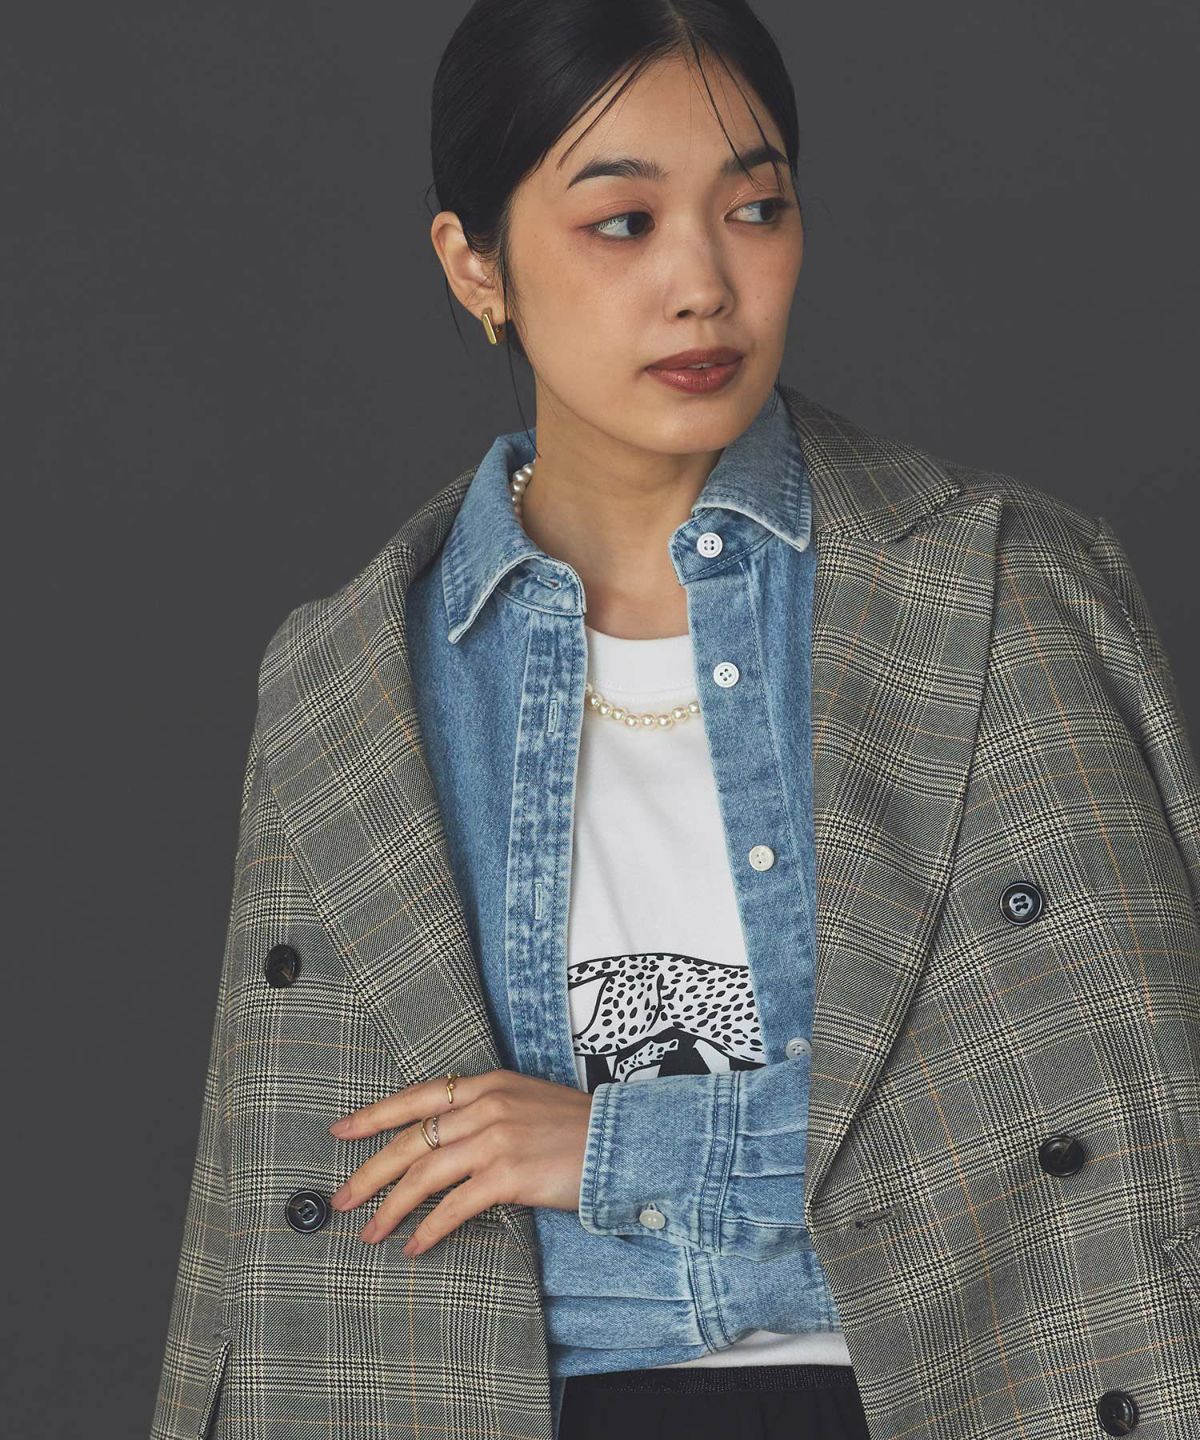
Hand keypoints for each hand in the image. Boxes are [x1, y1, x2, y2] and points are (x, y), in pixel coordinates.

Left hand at [327, 1067, 594, 1254]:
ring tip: (371, 1234)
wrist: (621, 1141)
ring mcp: (495, 1139)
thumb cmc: (577, 1129)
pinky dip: (428, 1230)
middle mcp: (485, 1105)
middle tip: (340, 1200)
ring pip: (423, 1176)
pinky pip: (453, 1207)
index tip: (340, 1130)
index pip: (416, 1097)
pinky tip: (414, 1246)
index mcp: (486, 1083)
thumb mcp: (526, 1101)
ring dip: (390, 1209)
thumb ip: (486, 1111)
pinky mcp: (508, 1174)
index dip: (374, 1115)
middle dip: (368, 1174)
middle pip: (409, 1141)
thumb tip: (446, 1140)